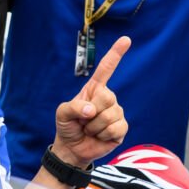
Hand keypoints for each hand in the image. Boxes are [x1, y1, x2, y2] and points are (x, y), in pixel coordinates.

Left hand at [52, 36, 129, 164]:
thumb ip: (73, 108)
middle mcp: (108, 98)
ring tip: (90, 130)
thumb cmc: (68, 127)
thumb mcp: (62, 113)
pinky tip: (100, 137)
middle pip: (107, 96)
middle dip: (91, 113)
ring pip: (110, 115)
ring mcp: (116, 113)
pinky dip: (103, 135)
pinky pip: (116, 128)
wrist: (72, 148)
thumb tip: (91, 110)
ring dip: (94, 127)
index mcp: (94, 89)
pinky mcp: (121, 128)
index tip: (126, 39)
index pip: (106, 69)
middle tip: (84, 121)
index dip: (116, 54)